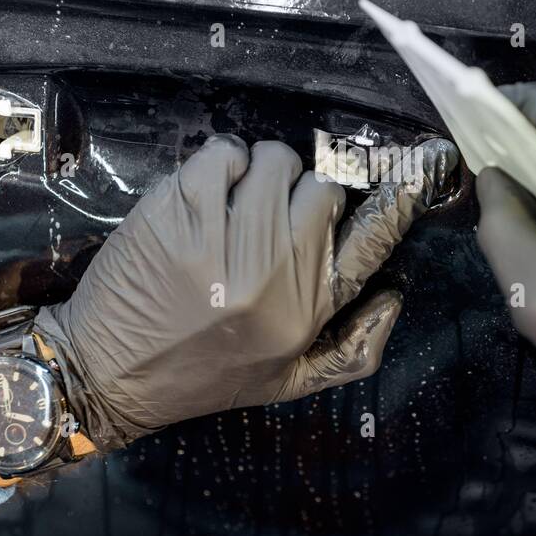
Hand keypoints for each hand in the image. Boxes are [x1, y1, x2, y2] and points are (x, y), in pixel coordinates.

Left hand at [36, 135, 457, 450]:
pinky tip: (204, 192)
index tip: (426, 162)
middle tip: (272, 210)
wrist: (109, 375)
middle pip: (324, 188)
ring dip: (259, 171)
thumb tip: (395, 296)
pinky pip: (222, 153)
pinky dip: (219, 160)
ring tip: (235, 200)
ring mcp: (225, 242)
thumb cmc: (201, 376)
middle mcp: (275, 275)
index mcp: (307, 313)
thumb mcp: (287, 382)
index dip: (401, 197)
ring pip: (275, 160)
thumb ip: (351, 349)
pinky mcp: (178, 214)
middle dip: (303, 189)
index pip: (372, 241)